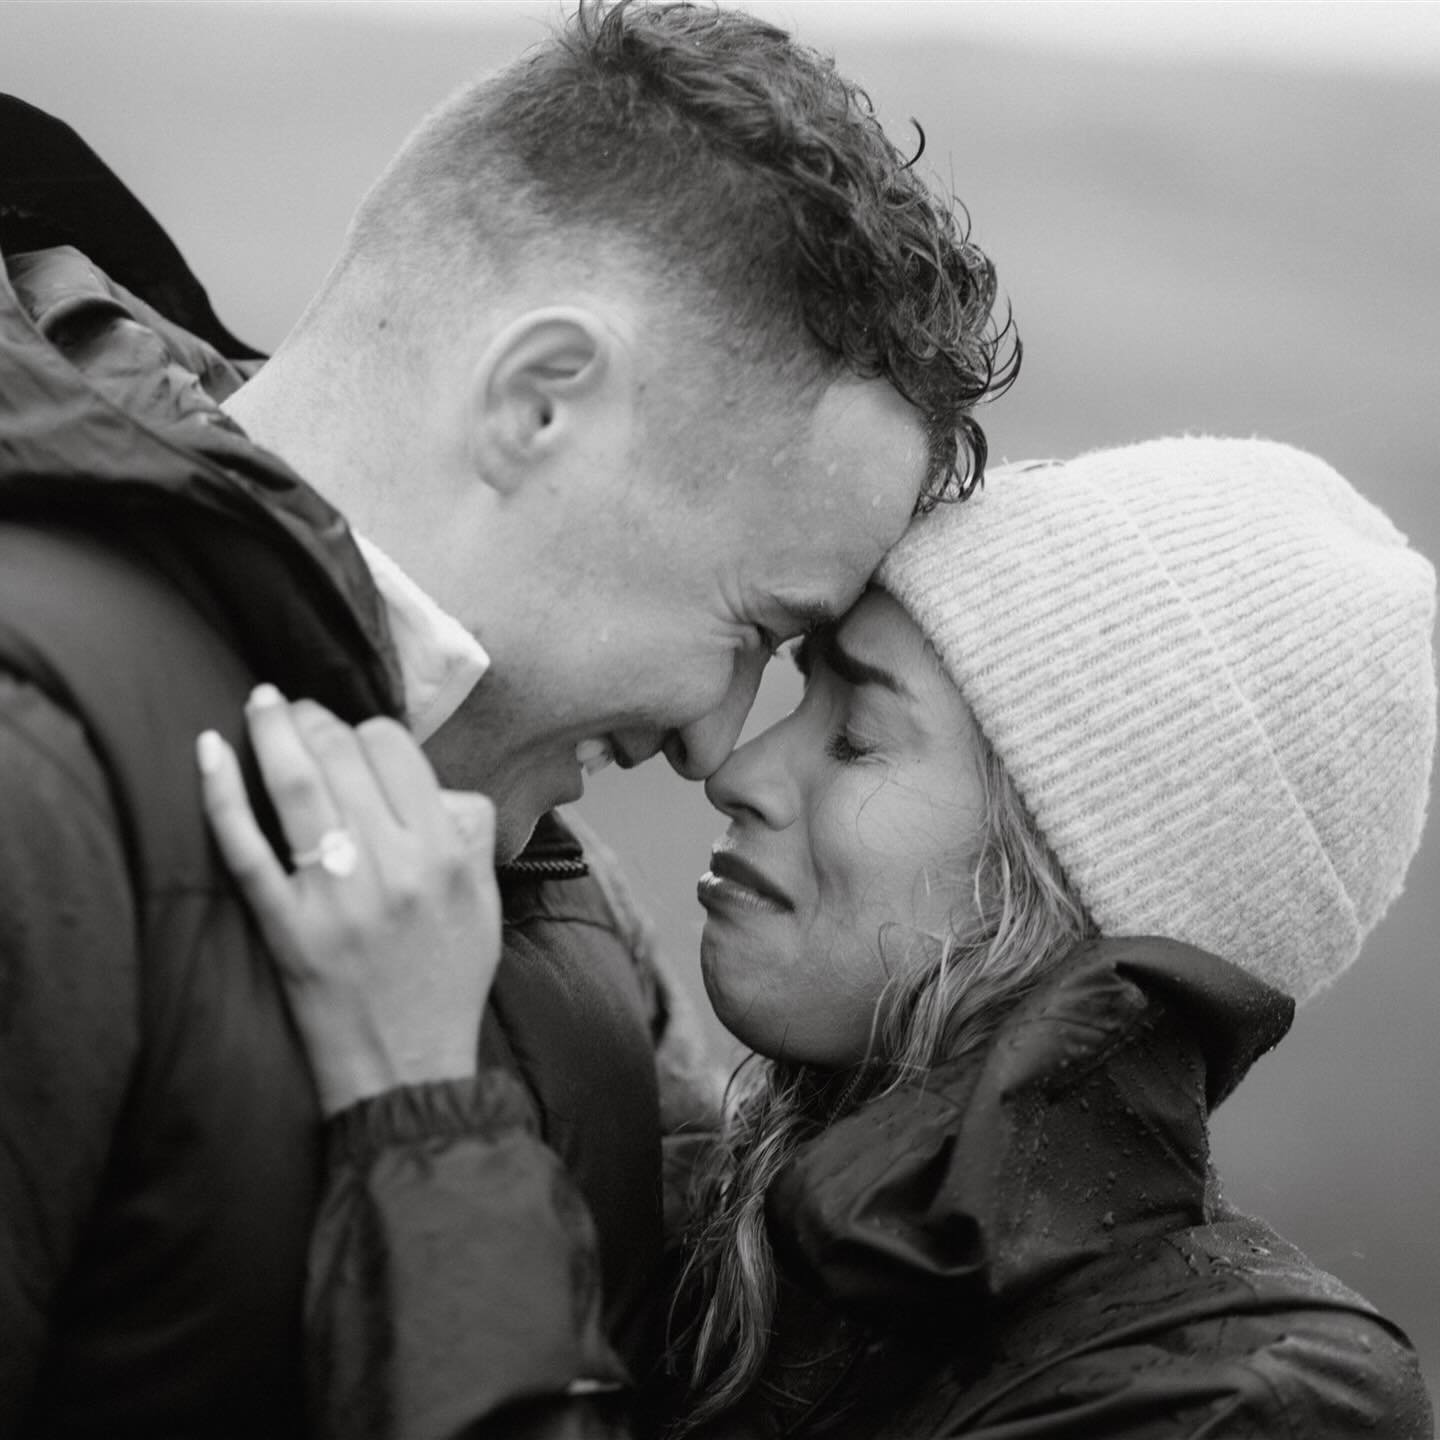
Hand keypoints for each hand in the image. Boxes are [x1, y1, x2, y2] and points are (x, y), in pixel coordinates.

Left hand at [197, 686, 499, 1116]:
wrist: (409, 1065)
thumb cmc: (448, 980)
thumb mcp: (484, 900)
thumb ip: (466, 832)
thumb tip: (423, 779)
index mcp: (445, 853)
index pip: (396, 751)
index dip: (368, 730)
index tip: (352, 735)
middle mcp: (393, 866)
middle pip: (343, 755)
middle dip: (316, 721)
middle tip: (299, 712)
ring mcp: (335, 896)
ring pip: (295, 785)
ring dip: (273, 729)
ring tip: (263, 705)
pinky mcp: (287, 926)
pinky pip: (246, 846)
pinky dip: (221, 793)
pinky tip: (210, 748)